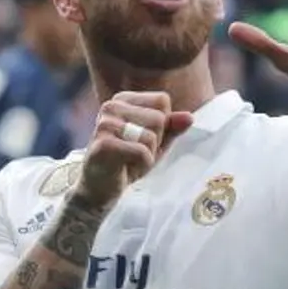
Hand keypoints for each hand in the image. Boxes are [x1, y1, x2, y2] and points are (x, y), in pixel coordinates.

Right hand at [74, 92, 194, 209]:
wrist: (98, 189)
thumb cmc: (126, 162)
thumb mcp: (154, 143)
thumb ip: (171, 128)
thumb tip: (189, 117)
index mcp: (123, 99)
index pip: (162, 101)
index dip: (161, 125)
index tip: (141, 139)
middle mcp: (111, 106)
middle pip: (159, 118)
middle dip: (155, 143)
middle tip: (134, 154)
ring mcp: (105, 124)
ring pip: (151, 136)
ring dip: (147, 156)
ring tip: (128, 161)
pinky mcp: (104, 144)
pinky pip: (142, 152)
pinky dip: (142, 166)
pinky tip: (125, 168)